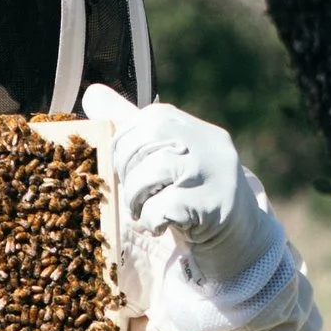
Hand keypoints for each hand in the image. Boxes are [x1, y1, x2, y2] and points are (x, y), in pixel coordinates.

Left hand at [82, 83, 290, 308]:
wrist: (238, 235)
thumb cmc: (192, 193)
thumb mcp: (166, 157)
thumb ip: (132, 128)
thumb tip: (92, 94)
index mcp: (194, 127)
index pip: (148, 119)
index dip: (125, 146)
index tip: (127, 170)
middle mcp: (207, 142)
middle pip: (148, 138)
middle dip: (126, 168)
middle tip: (131, 192)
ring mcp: (213, 173)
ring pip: (154, 169)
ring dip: (135, 195)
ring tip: (140, 210)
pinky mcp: (213, 205)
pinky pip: (165, 206)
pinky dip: (151, 219)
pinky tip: (159, 225)